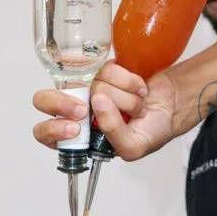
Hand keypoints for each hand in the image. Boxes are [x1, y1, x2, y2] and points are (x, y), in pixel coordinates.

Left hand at [33, 62, 177, 160]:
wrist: (172, 106)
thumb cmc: (151, 131)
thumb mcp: (133, 147)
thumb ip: (113, 134)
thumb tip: (98, 103)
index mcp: (77, 137)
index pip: (45, 132)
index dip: (53, 128)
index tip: (76, 127)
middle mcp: (76, 110)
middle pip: (45, 100)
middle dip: (65, 102)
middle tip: (94, 105)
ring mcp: (86, 86)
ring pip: (88, 84)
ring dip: (123, 97)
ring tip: (137, 107)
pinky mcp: (101, 68)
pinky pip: (106, 68)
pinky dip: (129, 80)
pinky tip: (138, 89)